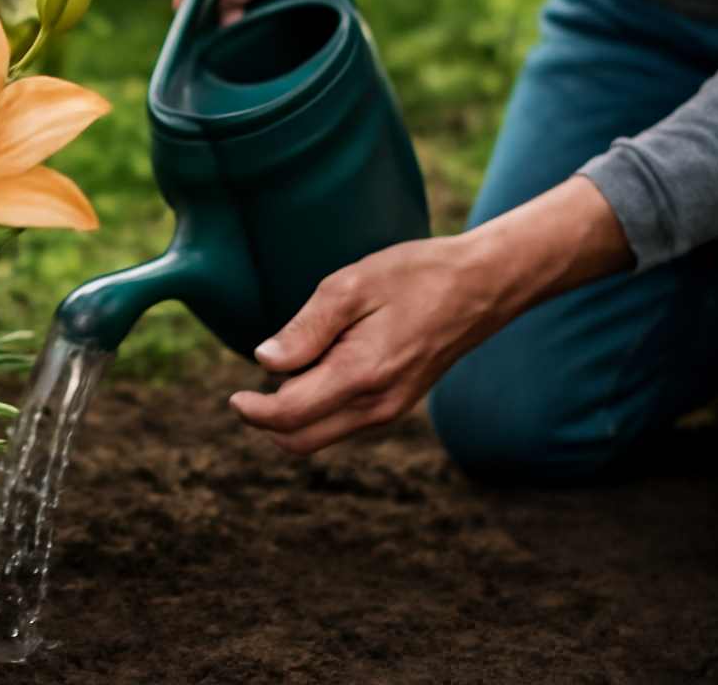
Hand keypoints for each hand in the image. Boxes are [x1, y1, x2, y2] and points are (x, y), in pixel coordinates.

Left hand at [229, 177, 633, 453]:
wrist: (482, 285)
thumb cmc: (415, 276)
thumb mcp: (351, 286)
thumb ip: (306, 328)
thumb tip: (265, 363)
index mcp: (361, 375)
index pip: (288, 416)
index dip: (252, 410)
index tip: (234, 395)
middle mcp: (377, 405)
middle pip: (300, 441)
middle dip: (268, 421)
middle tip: (252, 386)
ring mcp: (390, 409)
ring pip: (321, 435)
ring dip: (293, 414)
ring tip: (291, 365)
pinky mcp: (397, 403)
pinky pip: (343, 422)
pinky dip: (318, 408)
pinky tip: (318, 366)